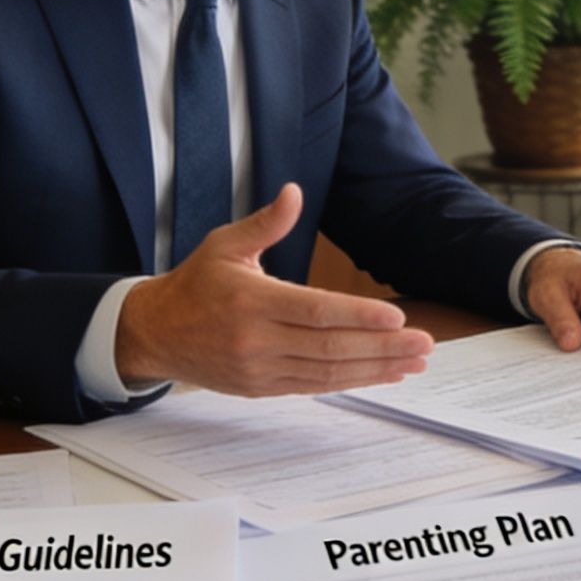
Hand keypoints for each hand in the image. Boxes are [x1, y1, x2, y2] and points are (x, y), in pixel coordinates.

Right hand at [114, 183, 434, 394]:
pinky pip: (315, 386)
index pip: (315, 312)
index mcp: (251, 301)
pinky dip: (353, 381)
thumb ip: (266, 223)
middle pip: (330, 348)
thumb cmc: (195, 283)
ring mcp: (260, 368)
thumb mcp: (224, 244)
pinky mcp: (263, 387)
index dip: (359, 316)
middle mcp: (257, 340)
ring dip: (376, 368)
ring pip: (328, 373)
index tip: (397, 318)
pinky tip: (383, 373)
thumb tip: (294, 193)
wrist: (155, 333)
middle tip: (425, 344)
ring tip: (415, 362)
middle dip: (383, 347)